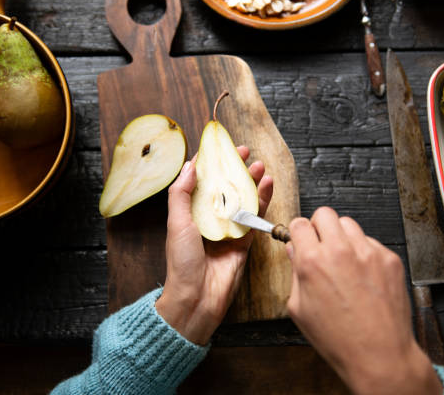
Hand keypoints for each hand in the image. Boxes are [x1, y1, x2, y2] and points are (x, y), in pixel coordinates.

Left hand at [156, 146, 272, 345]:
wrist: (196, 298)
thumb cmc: (182, 262)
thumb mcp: (177, 223)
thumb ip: (181, 194)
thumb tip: (190, 166)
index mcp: (190, 213)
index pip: (201, 181)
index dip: (210, 162)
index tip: (219, 146)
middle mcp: (210, 218)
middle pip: (225, 186)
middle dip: (234, 168)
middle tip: (245, 152)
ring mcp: (228, 229)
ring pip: (242, 198)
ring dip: (251, 181)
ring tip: (259, 165)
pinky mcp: (244, 240)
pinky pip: (254, 216)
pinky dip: (262, 200)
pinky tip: (267, 185)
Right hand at [286, 207, 441, 394]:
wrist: (379, 353)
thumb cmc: (338, 338)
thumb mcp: (299, 309)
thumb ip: (294, 273)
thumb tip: (294, 250)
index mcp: (312, 262)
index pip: (299, 224)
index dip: (298, 231)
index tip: (301, 238)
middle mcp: (340, 251)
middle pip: (325, 214)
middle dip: (319, 226)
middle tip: (320, 243)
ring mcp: (368, 252)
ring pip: (349, 224)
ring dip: (341, 236)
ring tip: (342, 260)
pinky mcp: (389, 258)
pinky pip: (371, 242)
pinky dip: (363, 252)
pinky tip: (362, 275)